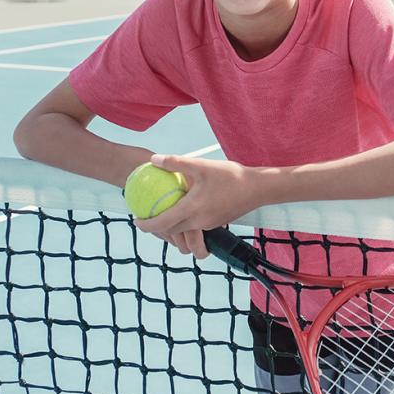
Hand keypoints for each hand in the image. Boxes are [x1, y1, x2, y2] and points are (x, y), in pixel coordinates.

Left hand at [134, 154, 258, 258]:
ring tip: (164, 215)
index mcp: (192, 210)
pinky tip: (185, 210)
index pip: (162, 224)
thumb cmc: (231, 176)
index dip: (146, 225)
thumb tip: (154, 160)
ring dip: (171, 229)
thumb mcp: (201, 166)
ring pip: (183, 233)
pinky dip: (185, 225)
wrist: (258, 188)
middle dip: (156, 228)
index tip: (136, 220)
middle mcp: (198, 222)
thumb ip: (176, 163)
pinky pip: (195, 229)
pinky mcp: (216, 223)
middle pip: (171, 232)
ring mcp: (208, 225)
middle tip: (146, 216)